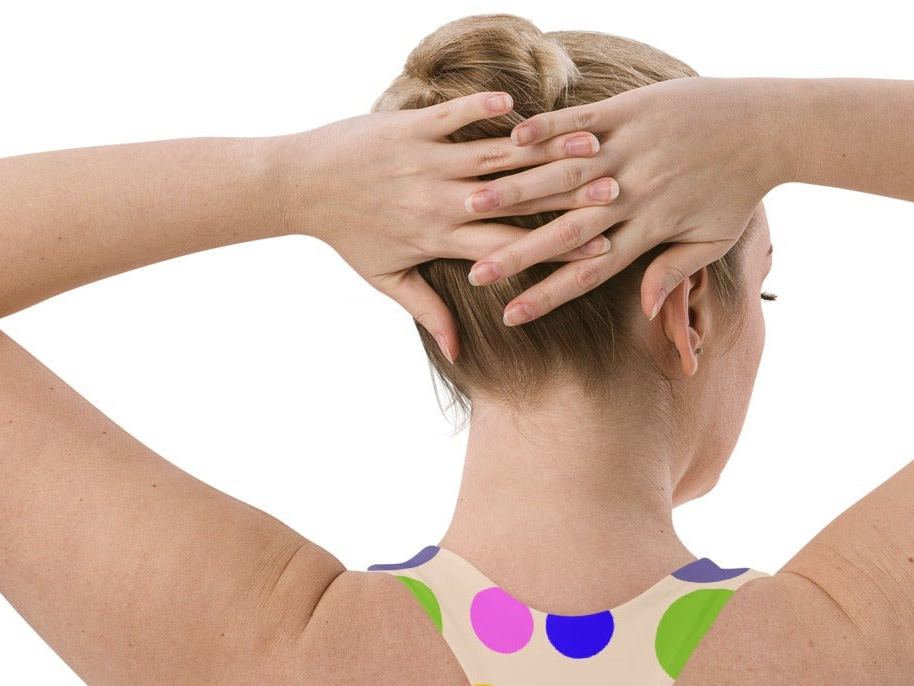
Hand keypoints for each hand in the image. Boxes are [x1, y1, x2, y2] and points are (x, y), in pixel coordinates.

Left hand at [279, 90, 619, 360]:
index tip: (598, 246)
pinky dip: (486, 109)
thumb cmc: (348, 236)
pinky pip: (456, 115)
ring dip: (541, 149)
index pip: (508, 246)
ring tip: (585, 144)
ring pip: (493, 156)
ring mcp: (426, 159)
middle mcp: (439, 200)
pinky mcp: (410, 125)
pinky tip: (518, 106)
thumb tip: (457, 351)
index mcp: (440, 239)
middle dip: (564, 194)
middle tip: (611, 187)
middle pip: (514, 199)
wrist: (301, 183)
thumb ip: (429, 310)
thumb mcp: (387, 280)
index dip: (555, 246)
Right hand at [461, 77, 792, 324]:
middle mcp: (634, 195)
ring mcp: (631, 150)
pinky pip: (580, 124)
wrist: (767, 126)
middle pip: (565, 233)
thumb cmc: (739, 190)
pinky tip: (510, 141)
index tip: (510, 318)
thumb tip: (644, 308)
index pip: (587, 274)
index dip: (546, 297)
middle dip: (517, 254)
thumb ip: (674, 272)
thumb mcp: (712, 241)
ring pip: (562, 178)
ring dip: (516, 192)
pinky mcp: (632, 110)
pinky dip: (546, 133)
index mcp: (649, 232)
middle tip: (474, 273)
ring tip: (471, 205)